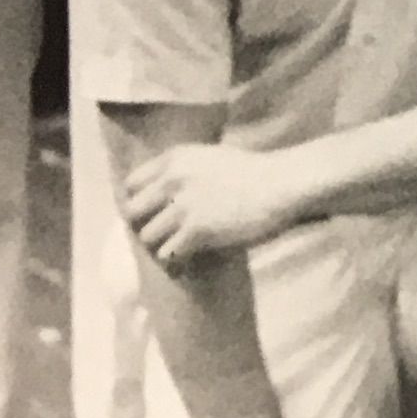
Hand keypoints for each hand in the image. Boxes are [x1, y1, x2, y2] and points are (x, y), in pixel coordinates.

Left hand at [117, 140, 313, 265]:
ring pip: (148, 236)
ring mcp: (182, 206)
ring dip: (163, 243)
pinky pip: (168, 253)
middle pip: (133, 212)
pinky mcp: (196, 230)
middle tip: (165, 231)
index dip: (141, 199)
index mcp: (174, 159)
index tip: (155, 210)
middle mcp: (171, 180)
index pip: (132, 184)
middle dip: (147, 222)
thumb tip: (158, 194)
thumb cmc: (256, 171)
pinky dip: (178, 258)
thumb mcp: (211, 159)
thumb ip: (182, 171)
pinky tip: (191, 257)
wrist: (284, 185)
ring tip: (181, 247)